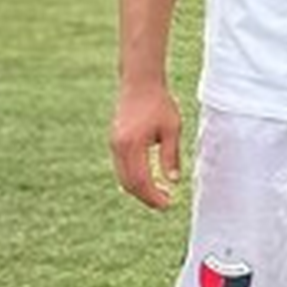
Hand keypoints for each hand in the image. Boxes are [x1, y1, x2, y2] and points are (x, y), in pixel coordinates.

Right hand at [110, 84, 182, 209]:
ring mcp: (114, 145)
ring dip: (140, 189)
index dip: (153, 196)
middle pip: (129, 183)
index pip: (141, 180)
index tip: (168, 204)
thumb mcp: (172, 129)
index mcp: (132, 145)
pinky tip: (150, 180)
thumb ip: (170, 156)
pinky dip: (134, 178)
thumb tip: (173, 181)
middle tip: (165, 203)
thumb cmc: (159, 104)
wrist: (139, 83)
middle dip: (146, 197)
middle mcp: (119, 147)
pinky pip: (122, 167)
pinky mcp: (115, 142)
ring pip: (123, 177)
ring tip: (160, 193)